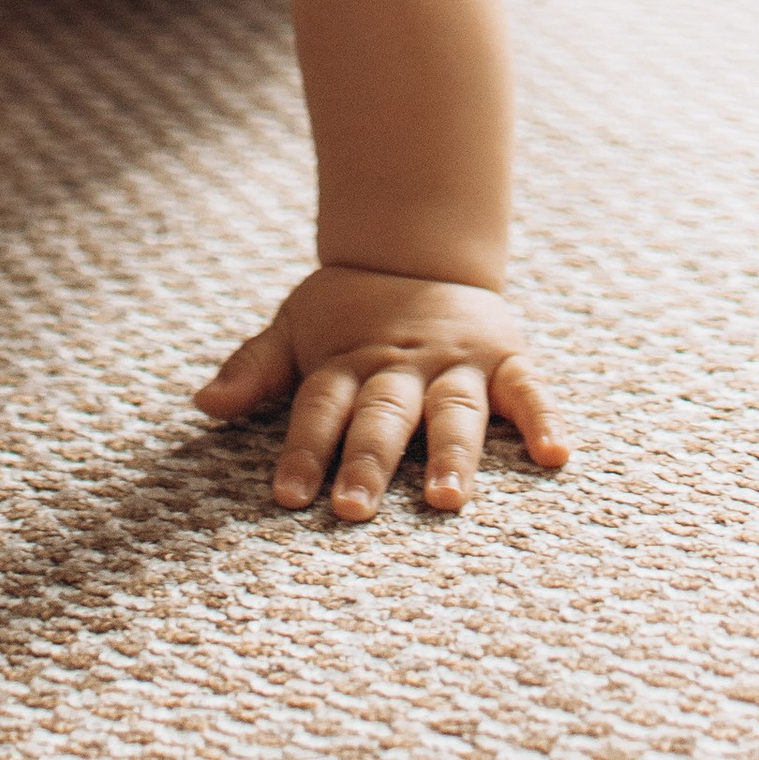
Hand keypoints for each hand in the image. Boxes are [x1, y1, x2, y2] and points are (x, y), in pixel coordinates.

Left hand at [195, 265, 569, 521]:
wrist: (419, 249)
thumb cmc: (348, 312)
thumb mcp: (293, 327)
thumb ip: (254, 370)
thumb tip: (203, 405)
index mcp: (346, 361)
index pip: (320, 409)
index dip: (304, 451)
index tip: (288, 497)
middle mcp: (400, 366)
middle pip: (381, 416)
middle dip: (367, 462)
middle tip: (353, 510)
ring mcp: (454, 363)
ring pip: (451, 412)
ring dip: (449, 455)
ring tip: (445, 501)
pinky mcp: (503, 359)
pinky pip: (526, 389)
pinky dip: (543, 418)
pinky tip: (555, 454)